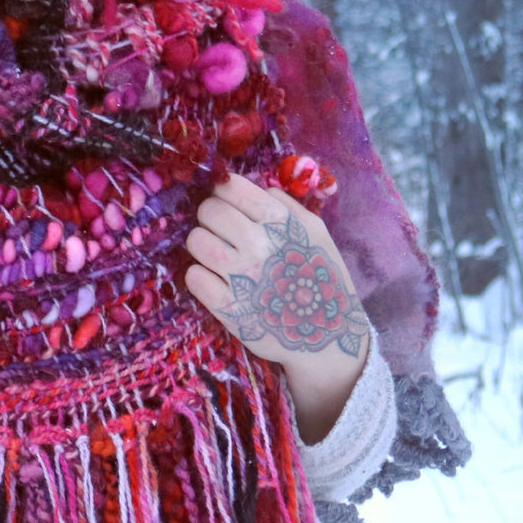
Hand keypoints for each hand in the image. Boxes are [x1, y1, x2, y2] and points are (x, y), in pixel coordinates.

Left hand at [185, 174, 369, 443]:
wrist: (329, 336)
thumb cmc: (322, 277)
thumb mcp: (316, 231)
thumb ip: (285, 204)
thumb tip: (255, 186)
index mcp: (280, 221)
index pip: (230, 188)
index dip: (223, 193)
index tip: (226, 204)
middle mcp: (259, 245)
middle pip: (207, 211)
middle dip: (210, 218)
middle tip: (221, 232)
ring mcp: (242, 277)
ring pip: (195, 241)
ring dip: (201, 245)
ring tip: (216, 255)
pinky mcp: (229, 308)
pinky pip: (193, 277)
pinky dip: (199, 276)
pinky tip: (214, 280)